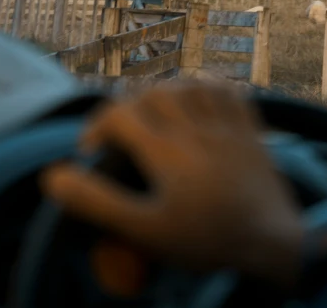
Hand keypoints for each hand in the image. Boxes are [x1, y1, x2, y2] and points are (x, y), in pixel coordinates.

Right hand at [40, 83, 304, 287]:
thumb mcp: (145, 229)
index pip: (120, 113)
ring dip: (168, 91)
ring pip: (192, 85)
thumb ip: (98, 201)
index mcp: (166, 150)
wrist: (272, 241)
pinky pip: (231, 92)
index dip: (97, 126)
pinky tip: (201, 100)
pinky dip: (211, 88)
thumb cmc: (206, 238)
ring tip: (157, 113)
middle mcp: (196, 128)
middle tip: (123, 130)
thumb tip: (54, 175)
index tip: (91, 149)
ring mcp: (227, 127)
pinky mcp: (252, 131)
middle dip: (131, 105)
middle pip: (154, 92)